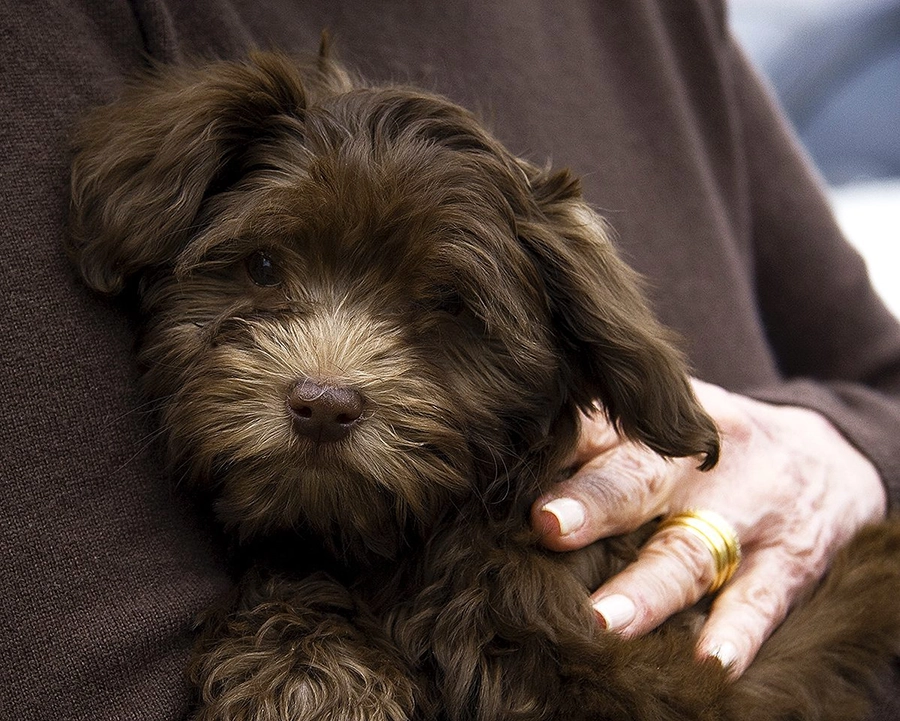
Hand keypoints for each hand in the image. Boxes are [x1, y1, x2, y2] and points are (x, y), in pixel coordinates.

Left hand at [531, 379, 886, 675]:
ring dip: (649, 587)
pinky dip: (738, 633)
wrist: (826, 454)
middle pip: (640, 479)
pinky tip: (711, 662)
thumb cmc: (714, 444)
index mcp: (655, 424)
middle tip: (549, 526)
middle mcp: (698, 462)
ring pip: (691, 551)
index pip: (599, 427)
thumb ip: (597, 438)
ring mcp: (748, 511)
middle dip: (595, 503)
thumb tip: (508, 465)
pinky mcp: (791, 560)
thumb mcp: (666, 422)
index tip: (511, 469)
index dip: (557, 447)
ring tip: (605, 621)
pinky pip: (763, 600)